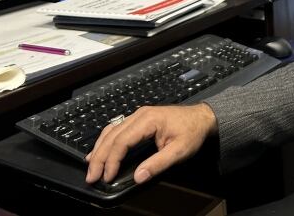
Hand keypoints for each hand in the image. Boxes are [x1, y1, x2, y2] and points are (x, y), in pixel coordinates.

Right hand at [85, 103, 216, 184]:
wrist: (202, 117)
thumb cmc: (192, 131)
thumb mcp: (179, 151)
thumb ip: (158, 164)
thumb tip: (139, 177)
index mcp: (148, 120)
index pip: (122, 141)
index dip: (111, 160)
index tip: (107, 177)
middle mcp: (140, 115)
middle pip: (112, 136)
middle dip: (99, 157)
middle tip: (91, 176)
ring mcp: (139, 115)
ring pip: (111, 131)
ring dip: (99, 149)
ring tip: (91, 166)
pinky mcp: (139, 119)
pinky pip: (117, 128)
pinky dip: (106, 141)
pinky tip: (100, 150)